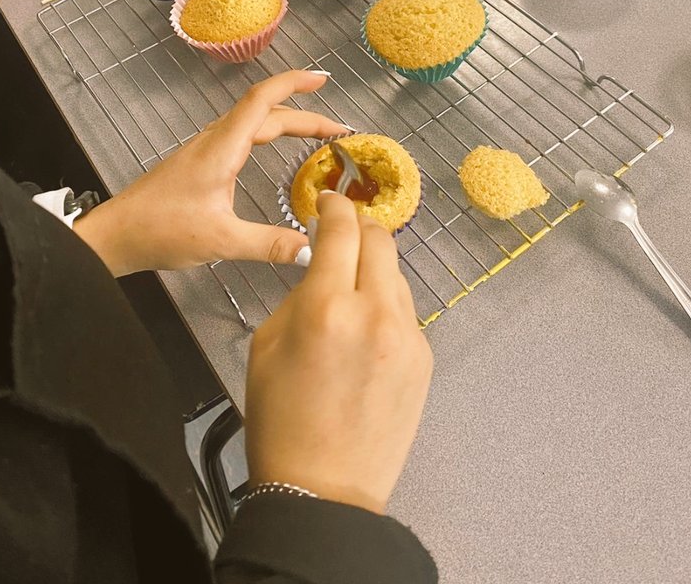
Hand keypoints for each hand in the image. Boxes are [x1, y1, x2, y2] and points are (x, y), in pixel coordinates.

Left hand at [74, 70, 349, 275]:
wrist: (115, 235)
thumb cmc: (159, 230)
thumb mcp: (220, 240)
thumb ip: (269, 244)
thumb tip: (312, 249)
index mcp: (221, 148)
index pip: (262, 101)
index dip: (294, 84)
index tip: (322, 79)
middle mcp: (214, 142)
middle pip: (264, 113)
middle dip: (304, 113)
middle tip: (337, 128)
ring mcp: (204, 150)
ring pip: (251, 123)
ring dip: (284, 121)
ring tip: (314, 132)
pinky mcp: (198, 163)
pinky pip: (240, 136)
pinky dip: (266, 133)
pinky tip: (271, 147)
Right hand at [245, 191, 432, 514]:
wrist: (323, 490)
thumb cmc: (281, 422)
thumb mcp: (267, 345)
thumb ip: (299, 295)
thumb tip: (322, 268)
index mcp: (326, 307)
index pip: (341, 229)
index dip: (334, 206)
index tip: (327, 200)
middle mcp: (375, 313)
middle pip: (381, 239)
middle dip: (360, 226)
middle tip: (343, 230)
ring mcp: (406, 337)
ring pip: (397, 275)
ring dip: (374, 268)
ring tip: (350, 288)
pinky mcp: (423, 358)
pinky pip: (406, 312)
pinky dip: (386, 306)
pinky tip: (365, 331)